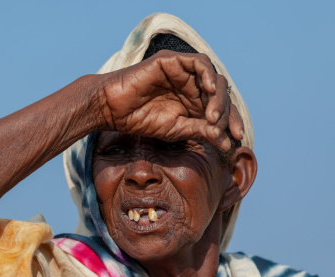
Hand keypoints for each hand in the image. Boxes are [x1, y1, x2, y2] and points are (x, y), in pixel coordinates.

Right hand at [98, 50, 243, 150]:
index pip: (221, 109)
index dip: (232, 122)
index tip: (237, 139)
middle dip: (227, 112)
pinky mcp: (173, 60)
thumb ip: (201, 131)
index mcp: (193, 102)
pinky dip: (207, 74)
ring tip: (214, 116)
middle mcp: (191, 86)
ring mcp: (183, 72)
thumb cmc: (140, 119)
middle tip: (222, 128)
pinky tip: (208, 89)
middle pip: (220, 94)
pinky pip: (199, 62)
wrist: (113, 109)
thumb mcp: (176, 130)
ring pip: (213, 78)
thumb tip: (228, 142)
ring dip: (218, 97)